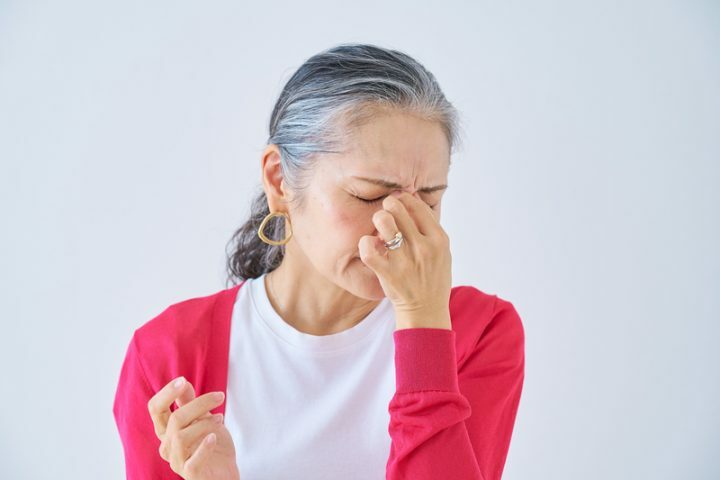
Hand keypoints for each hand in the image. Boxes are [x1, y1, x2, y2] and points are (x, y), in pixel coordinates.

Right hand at [147, 376, 240, 479]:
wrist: (225, 472)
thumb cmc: (213, 445)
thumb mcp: (203, 419)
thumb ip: (190, 404)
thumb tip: (183, 382)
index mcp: (167, 430)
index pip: (156, 409)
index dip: (166, 393)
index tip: (183, 380)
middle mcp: (167, 446)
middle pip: (173, 419)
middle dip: (198, 403)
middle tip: (220, 396)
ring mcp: (177, 461)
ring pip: (181, 436)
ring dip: (205, 423)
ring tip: (222, 419)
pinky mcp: (191, 474)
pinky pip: (193, 461)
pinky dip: (203, 447)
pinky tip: (213, 438)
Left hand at [358, 190, 451, 329]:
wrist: (426, 312)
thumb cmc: (432, 278)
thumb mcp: (442, 252)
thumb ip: (430, 228)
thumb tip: (414, 200)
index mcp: (439, 239)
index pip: (417, 206)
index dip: (404, 198)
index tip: (397, 201)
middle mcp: (423, 247)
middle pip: (398, 208)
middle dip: (387, 206)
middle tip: (385, 214)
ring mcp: (405, 260)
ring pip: (383, 221)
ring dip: (377, 221)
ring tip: (378, 229)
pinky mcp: (388, 273)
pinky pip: (368, 248)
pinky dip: (365, 243)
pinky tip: (370, 246)